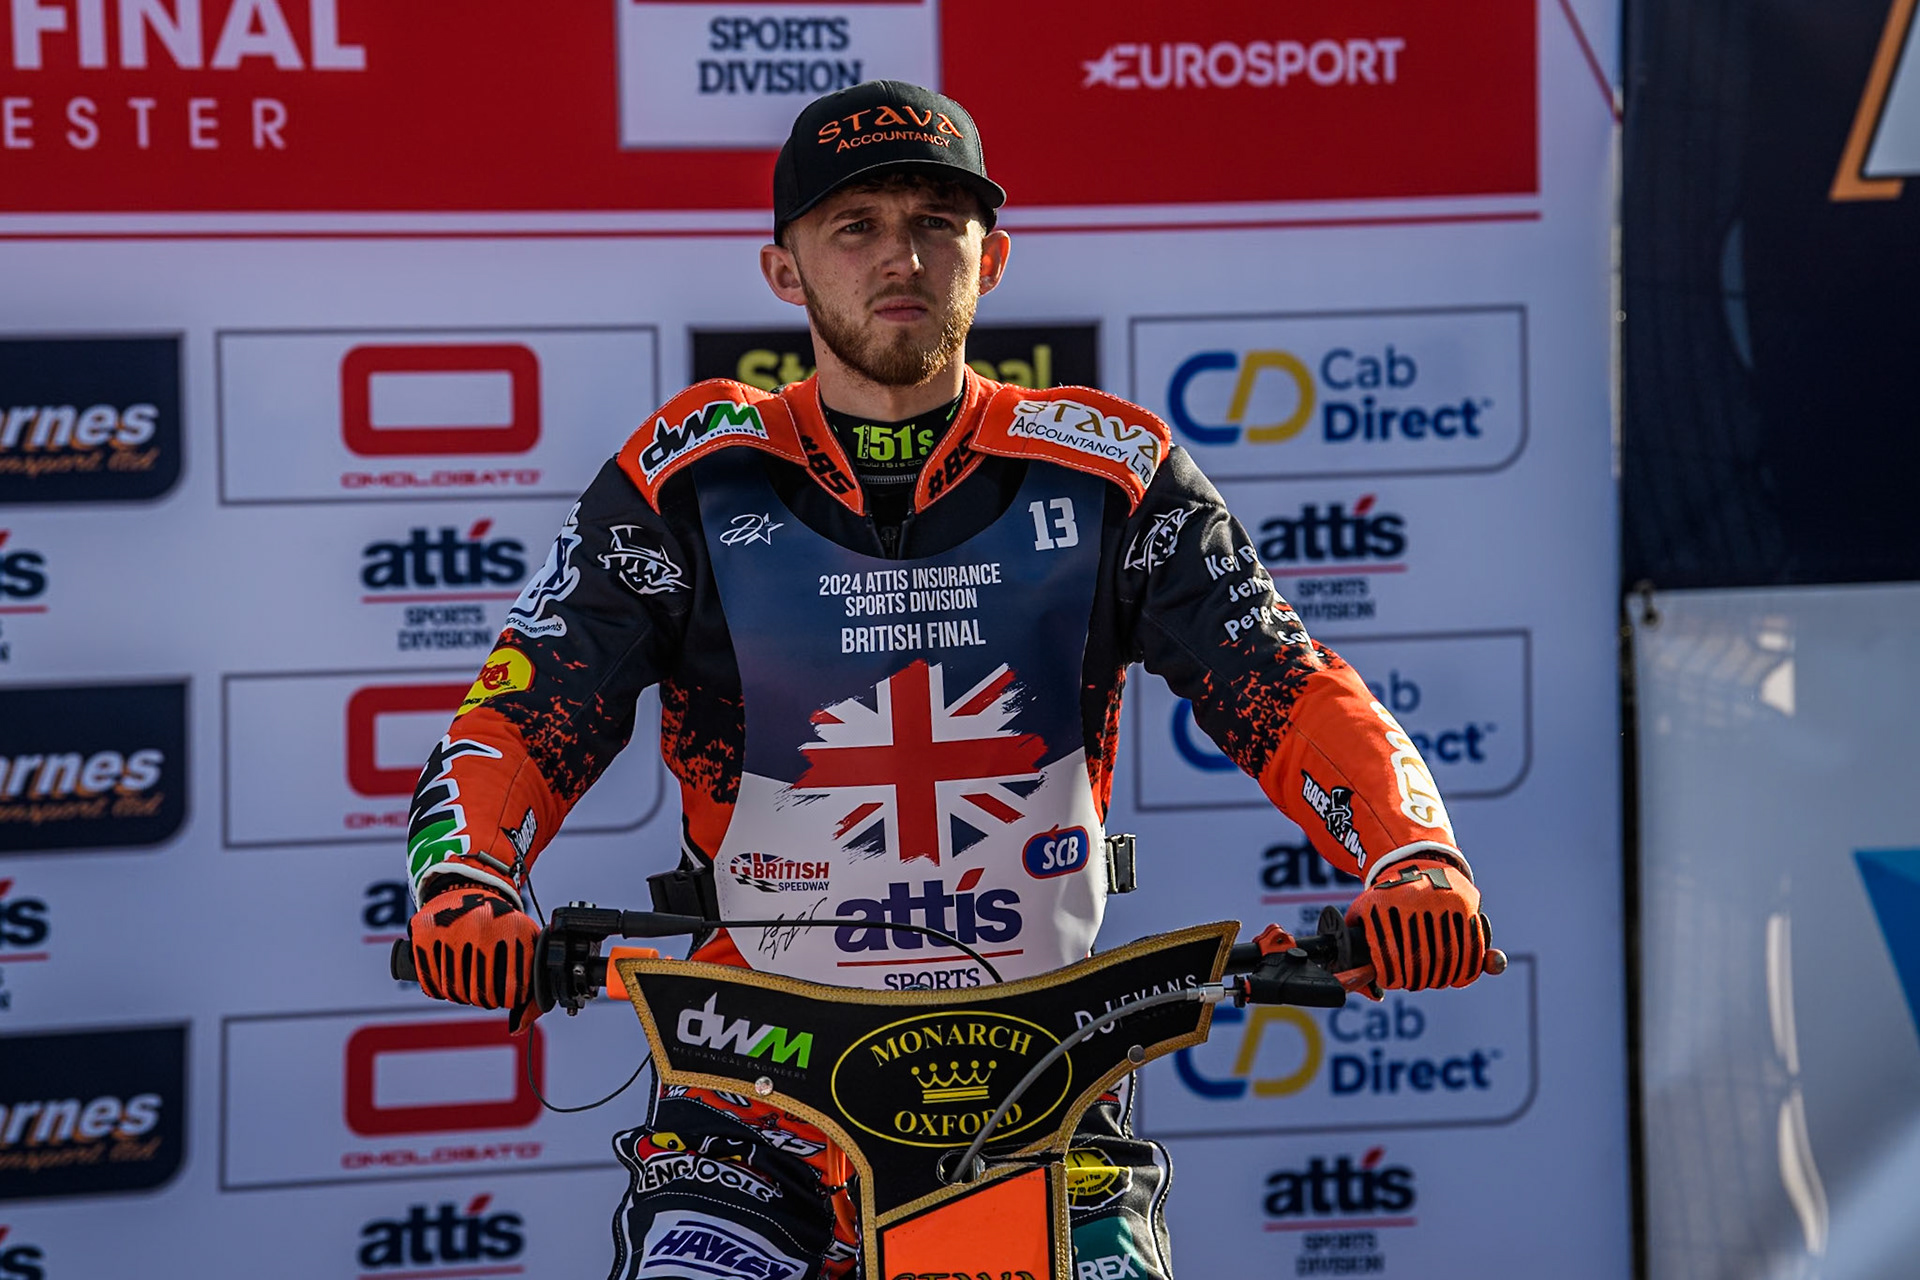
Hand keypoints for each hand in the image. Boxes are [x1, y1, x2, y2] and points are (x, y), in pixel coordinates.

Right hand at [408, 884, 541, 1033]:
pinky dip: (438, 989)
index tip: (507, 997)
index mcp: (512, 928)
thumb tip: (518, 1026)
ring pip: (453, 988)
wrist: (469, 888)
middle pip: (479, 992)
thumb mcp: (526, 943)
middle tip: (484, 996)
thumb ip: (533, 985)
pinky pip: (430, 979)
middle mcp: (482, 926)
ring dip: (460, 996)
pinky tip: (446, 984)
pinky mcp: (426, 931)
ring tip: (467, 989)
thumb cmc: (502, 922)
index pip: (511, 989)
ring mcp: (452, 927)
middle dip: (484, 1000)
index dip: (509, 1000)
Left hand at [1344, 857, 1488, 990]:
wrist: (1418, 863)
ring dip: (1440, 977)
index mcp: (1384, 903)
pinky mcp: (1465, 905)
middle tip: (1412, 984)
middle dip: (1415, 978)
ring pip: (1445, 956)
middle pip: (1418, 958)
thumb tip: (1363, 981)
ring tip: (1432, 982)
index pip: (1388, 953)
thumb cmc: (1387, 896)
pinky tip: (1459, 978)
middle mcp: (1414, 900)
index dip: (1390, 975)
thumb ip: (1353, 937)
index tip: (1390, 983)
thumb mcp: (1365, 907)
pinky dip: (1467, 968)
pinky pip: (1470, 946)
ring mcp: (1442, 902)